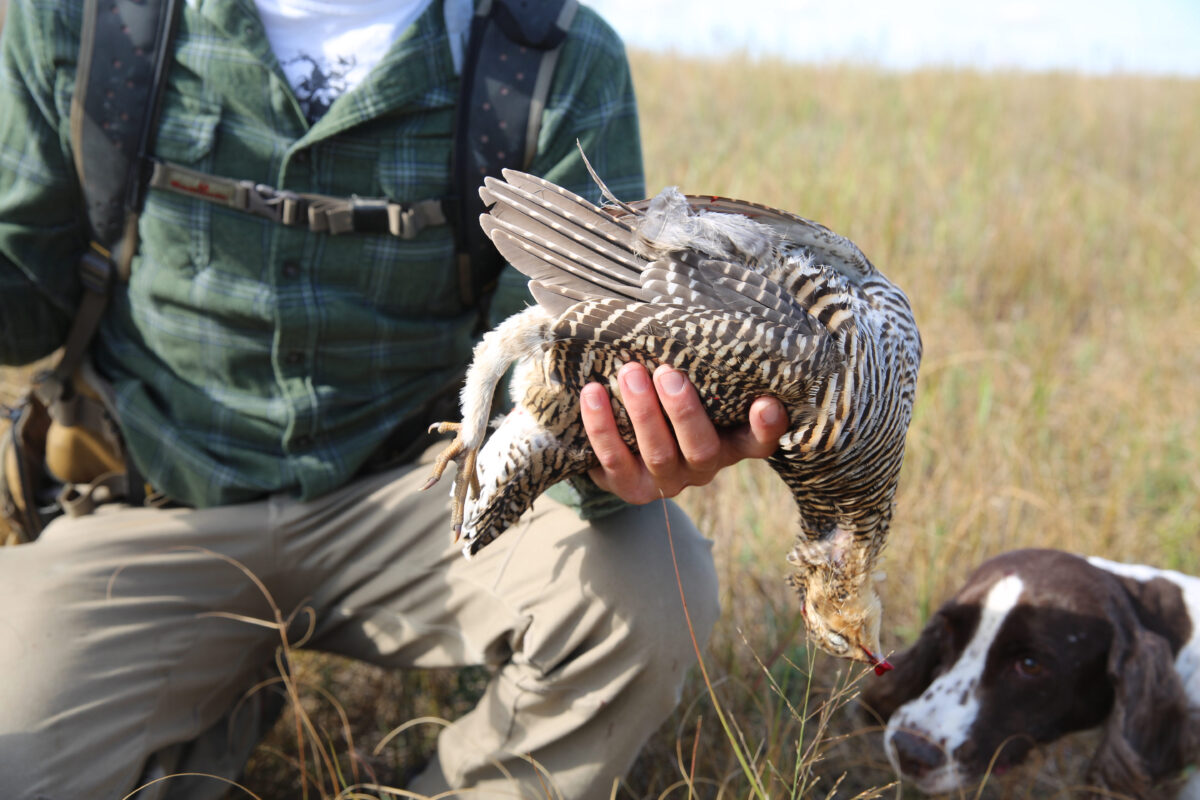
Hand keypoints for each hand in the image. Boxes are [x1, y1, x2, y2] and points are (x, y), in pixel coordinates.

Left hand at [580, 362, 788, 503]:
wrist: (622, 447)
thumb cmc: (667, 400)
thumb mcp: (693, 387)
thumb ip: (700, 367)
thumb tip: (693, 309)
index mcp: (728, 443)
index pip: (757, 442)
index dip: (766, 428)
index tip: (766, 403)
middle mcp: (702, 468)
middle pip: (702, 449)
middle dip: (684, 411)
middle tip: (667, 372)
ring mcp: (665, 482)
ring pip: (658, 454)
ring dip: (642, 412)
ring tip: (629, 373)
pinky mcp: (627, 487)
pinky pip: (613, 459)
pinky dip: (601, 426)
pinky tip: (593, 393)